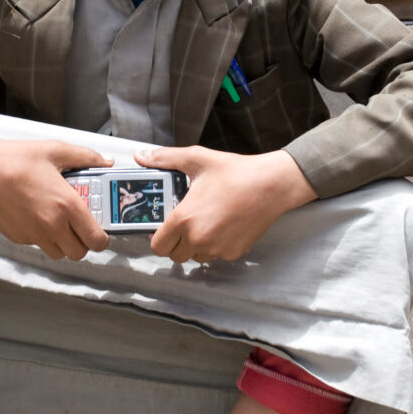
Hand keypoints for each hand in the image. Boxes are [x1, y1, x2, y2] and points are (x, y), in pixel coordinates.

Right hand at [0, 132, 112, 259]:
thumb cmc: (17, 158)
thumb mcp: (56, 150)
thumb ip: (86, 157)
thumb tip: (106, 162)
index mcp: (67, 205)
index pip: (96, 240)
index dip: (103, 239)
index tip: (101, 230)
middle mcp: (52, 225)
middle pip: (79, 253)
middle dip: (83, 242)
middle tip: (80, 226)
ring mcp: (33, 234)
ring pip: (58, 253)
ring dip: (63, 243)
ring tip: (60, 221)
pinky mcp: (17, 236)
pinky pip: (37, 244)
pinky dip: (42, 237)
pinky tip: (37, 215)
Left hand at [135, 145, 316, 263]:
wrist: (271, 185)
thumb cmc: (235, 172)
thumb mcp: (197, 159)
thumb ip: (165, 159)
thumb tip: (141, 156)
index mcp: (184, 219)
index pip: (158, 247)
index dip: (158, 238)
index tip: (164, 228)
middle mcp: (199, 239)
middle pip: (175, 255)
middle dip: (176, 242)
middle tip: (185, 223)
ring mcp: (217, 249)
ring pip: (196, 257)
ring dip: (195, 245)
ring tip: (205, 222)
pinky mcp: (234, 253)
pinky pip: (216, 255)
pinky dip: (215, 245)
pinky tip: (223, 225)